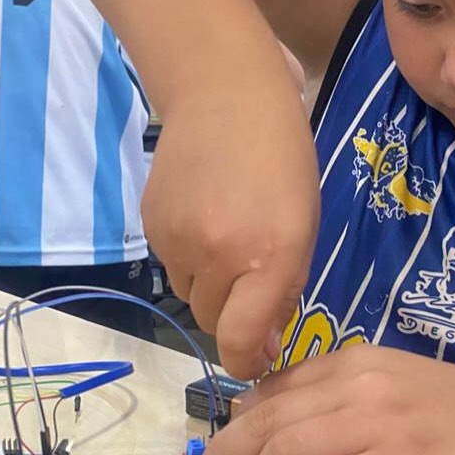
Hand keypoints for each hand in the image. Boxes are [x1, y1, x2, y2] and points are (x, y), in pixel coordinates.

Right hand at [144, 72, 319, 379]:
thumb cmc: (283, 158)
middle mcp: (219, 255)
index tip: (254, 358)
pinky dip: (188, 256)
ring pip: (190, 295)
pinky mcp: (149, 226)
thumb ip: (285, 289)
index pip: (240, 339)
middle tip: (252, 273)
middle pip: (214, 322)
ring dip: (210, 284)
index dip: (245, 361)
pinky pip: (170, 266)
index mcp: (270, 254)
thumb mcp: (304, 224)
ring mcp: (177, 241)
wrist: (223, 93)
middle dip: (233, 312)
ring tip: (227, 234)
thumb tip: (261, 349)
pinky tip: (203, 215)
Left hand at [190, 345, 454, 454]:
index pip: (274, 388)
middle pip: (267, 418)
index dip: (236, 422)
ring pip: (287, 453)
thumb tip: (282, 443)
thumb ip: (345, 406)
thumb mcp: (401, 391)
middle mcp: (361, 383)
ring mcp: (381, 423)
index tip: (219, 451)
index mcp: (358, 363)